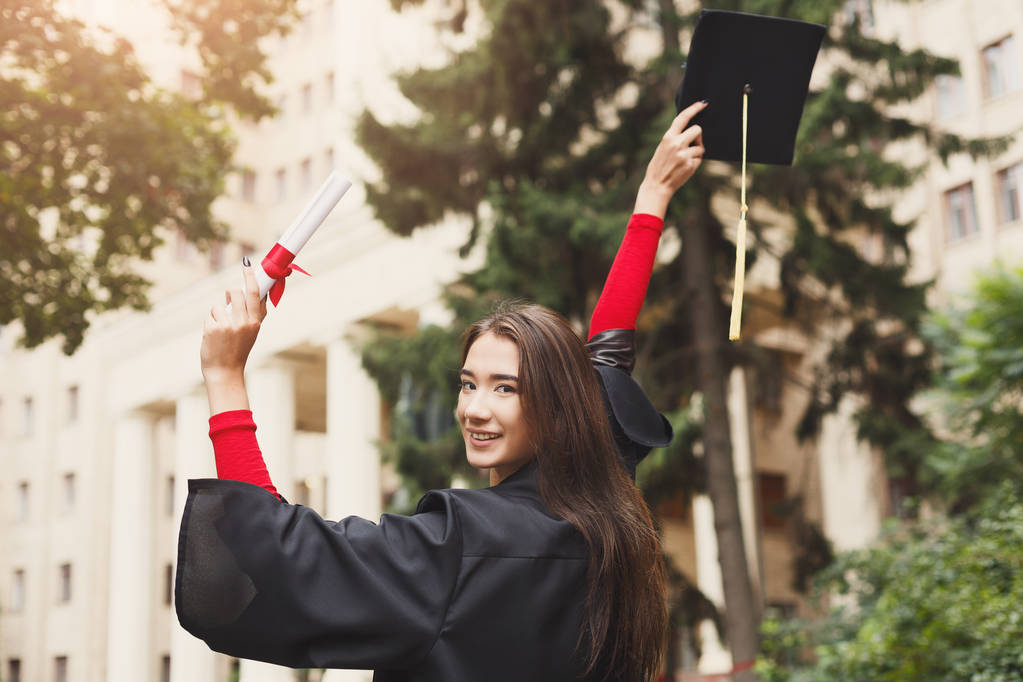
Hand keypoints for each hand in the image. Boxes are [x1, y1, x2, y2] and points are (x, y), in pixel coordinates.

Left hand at [200, 261, 267, 382]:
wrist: (225, 371)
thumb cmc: (238, 349)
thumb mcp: (252, 332)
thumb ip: (255, 314)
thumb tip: (258, 292)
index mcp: (255, 322)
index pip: (256, 294)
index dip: (252, 278)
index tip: (248, 266)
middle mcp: (244, 322)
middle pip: (238, 291)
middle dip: (234, 288)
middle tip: (236, 283)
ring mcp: (228, 325)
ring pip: (221, 303)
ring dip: (219, 311)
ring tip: (221, 326)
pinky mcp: (213, 328)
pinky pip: (210, 314)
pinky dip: (210, 322)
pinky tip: (213, 335)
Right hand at [634, 100, 706, 216]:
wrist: (657, 186)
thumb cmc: (659, 167)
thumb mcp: (662, 148)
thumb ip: (674, 138)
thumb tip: (692, 131)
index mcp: (668, 137)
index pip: (683, 117)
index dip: (694, 108)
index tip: (703, 103)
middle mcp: (676, 143)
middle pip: (697, 130)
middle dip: (698, 137)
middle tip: (693, 145)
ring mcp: (684, 154)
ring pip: (700, 146)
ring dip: (696, 152)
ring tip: (685, 161)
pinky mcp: (690, 164)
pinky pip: (699, 159)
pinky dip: (695, 162)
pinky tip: (685, 168)